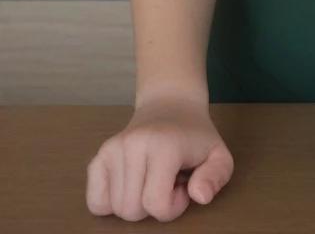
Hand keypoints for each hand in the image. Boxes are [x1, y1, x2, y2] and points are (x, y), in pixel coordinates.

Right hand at [86, 93, 233, 221]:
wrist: (170, 105)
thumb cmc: (195, 136)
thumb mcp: (218, 154)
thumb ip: (216, 177)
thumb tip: (199, 196)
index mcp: (164, 145)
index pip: (156, 205)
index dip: (173, 206)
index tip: (182, 186)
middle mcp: (133, 144)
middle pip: (131, 210)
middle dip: (152, 206)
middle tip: (166, 182)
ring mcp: (112, 149)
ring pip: (115, 209)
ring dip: (136, 202)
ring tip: (152, 179)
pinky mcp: (99, 155)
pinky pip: (95, 202)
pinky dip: (112, 202)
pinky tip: (132, 184)